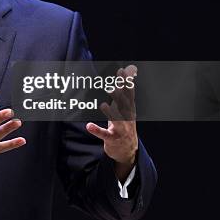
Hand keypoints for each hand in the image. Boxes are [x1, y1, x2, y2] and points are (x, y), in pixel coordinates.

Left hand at [86, 65, 138, 181]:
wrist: (127, 150)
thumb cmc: (124, 123)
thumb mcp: (125, 106)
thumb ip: (124, 88)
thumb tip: (129, 69)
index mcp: (130, 109)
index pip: (129, 94)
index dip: (126, 83)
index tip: (121, 71)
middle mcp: (127, 118)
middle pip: (124, 106)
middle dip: (119, 97)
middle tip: (110, 87)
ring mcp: (121, 129)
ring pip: (117, 121)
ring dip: (110, 113)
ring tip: (102, 105)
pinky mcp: (112, 139)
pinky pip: (104, 135)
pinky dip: (97, 130)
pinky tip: (89, 126)